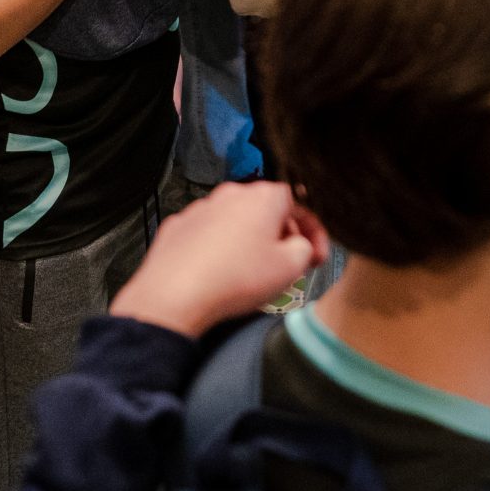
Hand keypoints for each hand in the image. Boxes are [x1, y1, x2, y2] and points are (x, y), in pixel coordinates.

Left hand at [113, 182, 329, 339]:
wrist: (174, 295)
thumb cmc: (231, 280)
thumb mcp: (289, 268)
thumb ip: (306, 249)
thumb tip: (301, 247)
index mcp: (263, 197)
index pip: (300, 204)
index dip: (313, 232)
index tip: (315, 254)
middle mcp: (232, 195)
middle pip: (267, 211)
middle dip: (281, 236)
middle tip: (288, 265)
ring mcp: (201, 209)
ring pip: (237, 222)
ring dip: (248, 243)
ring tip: (252, 274)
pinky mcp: (179, 227)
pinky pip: (208, 235)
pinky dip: (218, 249)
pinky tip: (221, 273)